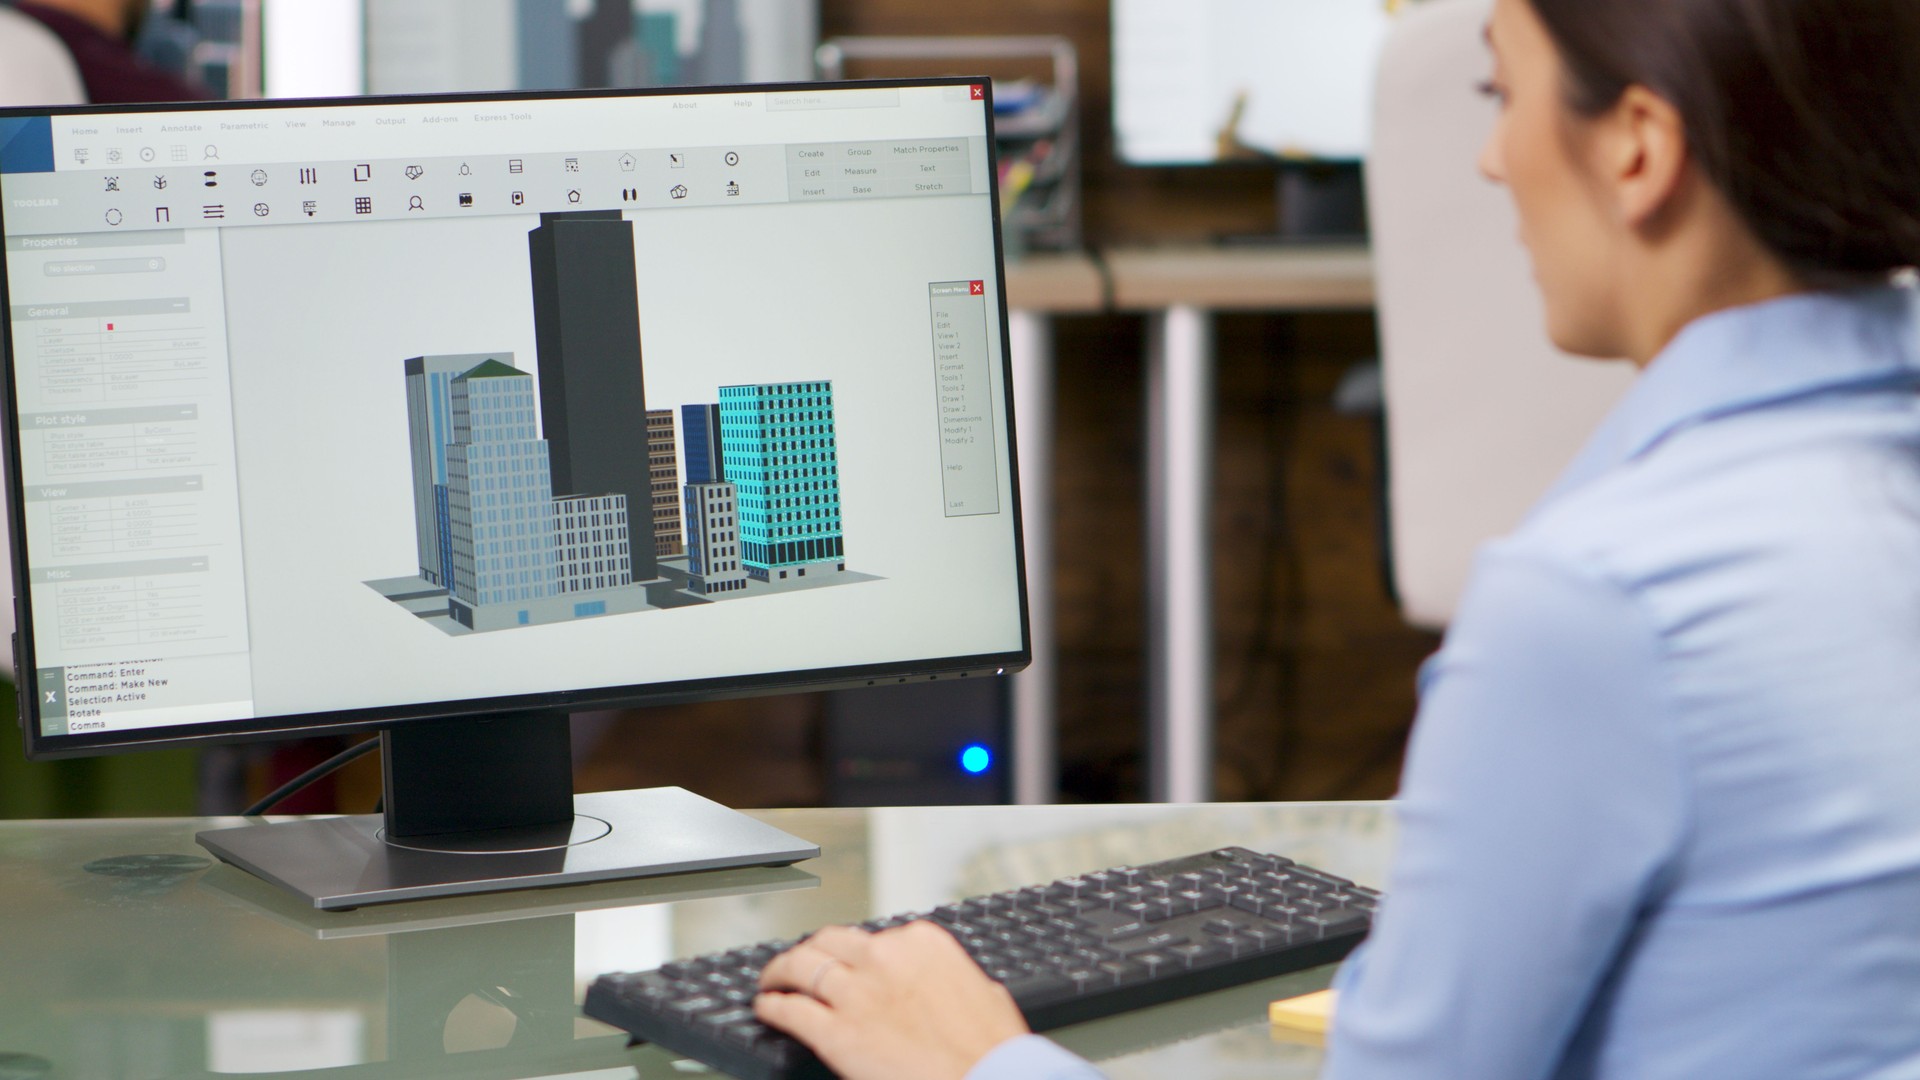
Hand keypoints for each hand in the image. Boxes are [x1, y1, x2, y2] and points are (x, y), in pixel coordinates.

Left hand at [756, 921, 1030, 1079]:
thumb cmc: (992, 1050)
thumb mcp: (982, 992)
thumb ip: (949, 978)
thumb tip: (939, 983)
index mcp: (922, 943)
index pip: (874, 937)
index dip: (856, 954)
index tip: (850, 965)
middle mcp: (884, 958)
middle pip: (829, 942)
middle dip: (811, 951)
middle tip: (800, 962)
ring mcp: (856, 993)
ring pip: (801, 967)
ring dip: (779, 972)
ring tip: (771, 981)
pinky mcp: (836, 1032)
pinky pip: (789, 1011)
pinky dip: (772, 1008)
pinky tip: (766, 1009)